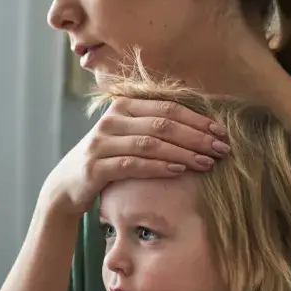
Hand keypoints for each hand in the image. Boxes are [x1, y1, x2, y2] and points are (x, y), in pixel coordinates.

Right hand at [42, 97, 229, 214]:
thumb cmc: (108, 159)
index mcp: (123, 106)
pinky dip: (159, 167)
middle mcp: (111, 119)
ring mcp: (102, 142)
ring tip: (207, 162)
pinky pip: (133, 164)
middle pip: (163, 124)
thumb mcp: (128, 135)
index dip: (198, 119)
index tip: (222, 132)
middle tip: (222, 149)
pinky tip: (179, 170)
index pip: (168, 108)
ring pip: (151, 143)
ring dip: (184, 153)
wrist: (68, 184)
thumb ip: (154, 123)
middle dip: (197, 136)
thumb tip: (199, 119)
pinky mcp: (96, 166)